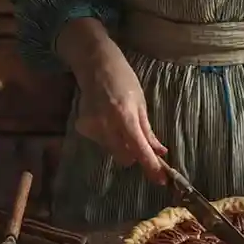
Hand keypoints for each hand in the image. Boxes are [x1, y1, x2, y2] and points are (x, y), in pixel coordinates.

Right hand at [56, 18, 167, 182]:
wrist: (94, 63)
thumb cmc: (123, 80)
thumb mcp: (141, 104)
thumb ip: (147, 131)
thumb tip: (160, 152)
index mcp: (125, 116)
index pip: (140, 149)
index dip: (151, 166)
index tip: (161, 179)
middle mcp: (106, 124)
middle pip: (125, 157)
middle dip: (136, 156)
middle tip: (143, 147)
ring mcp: (92, 127)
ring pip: (113, 151)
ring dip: (122, 145)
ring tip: (121, 123)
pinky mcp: (83, 127)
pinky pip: (102, 142)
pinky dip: (109, 137)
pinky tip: (107, 120)